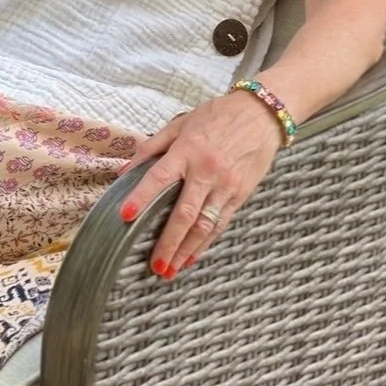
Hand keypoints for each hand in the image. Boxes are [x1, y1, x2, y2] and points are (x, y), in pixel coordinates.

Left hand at [118, 90, 281, 277]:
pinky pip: (220, 224)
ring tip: (170, 270)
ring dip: (186, 251)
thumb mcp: (180, 123)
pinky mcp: (240, 195)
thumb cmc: (217, 116)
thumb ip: (151, 147)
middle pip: (184, 213)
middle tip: (154, 266)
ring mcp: (226, 186)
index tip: (125, 215)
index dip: (141, 196)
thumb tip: (124, 171)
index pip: (159, 177)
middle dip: (168, 243)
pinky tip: (192, 257)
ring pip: (204, 226)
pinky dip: (205, 243)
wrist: (261, 114)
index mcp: (188, 150)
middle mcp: (207, 171)